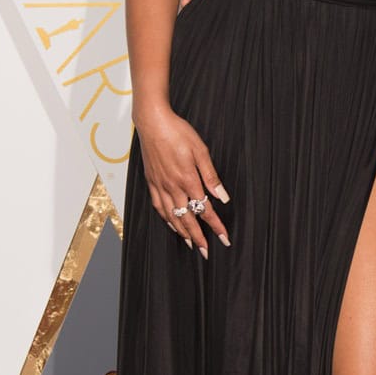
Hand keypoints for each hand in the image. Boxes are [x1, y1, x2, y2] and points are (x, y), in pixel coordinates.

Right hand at [134, 105, 229, 256]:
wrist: (152, 122)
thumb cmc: (178, 132)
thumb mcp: (201, 151)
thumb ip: (211, 177)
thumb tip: (222, 197)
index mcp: (188, 180)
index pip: (205, 210)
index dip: (216, 226)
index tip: (224, 238)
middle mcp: (173, 187)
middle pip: (188, 219)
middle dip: (199, 237)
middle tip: (206, 252)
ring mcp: (160, 185)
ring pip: (172, 216)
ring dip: (182, 232)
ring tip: (191, 244)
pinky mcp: (151, 181)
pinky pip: (159, 206)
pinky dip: (166, 219)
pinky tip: (172, 224)